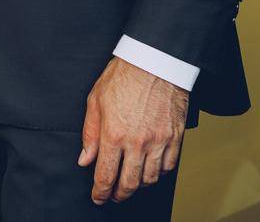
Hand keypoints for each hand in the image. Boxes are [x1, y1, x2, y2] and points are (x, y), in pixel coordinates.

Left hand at [79, 57, 187, 203]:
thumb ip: (90, 133)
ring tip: (131, 182)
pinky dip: (158, 173)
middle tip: (113, 195)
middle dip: (119, 194)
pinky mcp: (175, 137)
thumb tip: (85, 159)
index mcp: (114, 134)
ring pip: (150, 179)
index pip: (106, 175)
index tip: (98, 197)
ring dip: (139, 185)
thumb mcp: (95, 100)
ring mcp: (159, 141)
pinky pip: (169, 166)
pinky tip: (150, 169)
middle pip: (129, 183)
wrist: (155, 61)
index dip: (100, 192)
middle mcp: (137, 142)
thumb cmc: (124, 76)